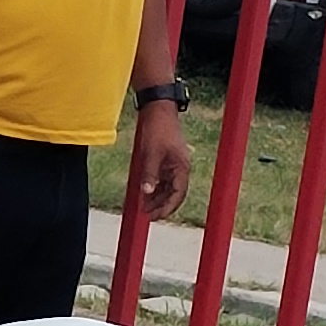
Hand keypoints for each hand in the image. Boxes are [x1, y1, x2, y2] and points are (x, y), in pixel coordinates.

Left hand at [129, 103, 191, 218]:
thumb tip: (146, 192)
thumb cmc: (158, 128)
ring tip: (143, 206)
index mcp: (181, 167)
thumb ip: (149, 174)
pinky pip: (162, 178)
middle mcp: (180, 168)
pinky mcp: (165, 159)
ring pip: (167, 187)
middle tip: (147, 215)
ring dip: (156, 197)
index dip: (167, 207)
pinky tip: (145, 192)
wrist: (158, 108)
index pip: (178, 194)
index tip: (156, 216)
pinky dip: (154, 187)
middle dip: (161, 205)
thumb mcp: (151, 153)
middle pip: (173, 193)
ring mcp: (173, 164)